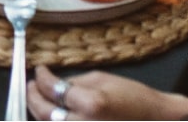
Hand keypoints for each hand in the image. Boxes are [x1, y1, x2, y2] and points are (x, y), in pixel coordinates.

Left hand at [27, 66, 187, 119]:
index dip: (42, 78)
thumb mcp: (102, 79)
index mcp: (90, 104)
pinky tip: (53, 112)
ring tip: (39, 98)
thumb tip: (49, 82)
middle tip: (31, 85)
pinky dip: (53, 120)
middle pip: (43, 113)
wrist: (155, 120)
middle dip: (33, 97)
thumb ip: (72, 82)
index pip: (53, 89)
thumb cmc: (134, 98)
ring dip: (39, 111)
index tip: (39, 70)